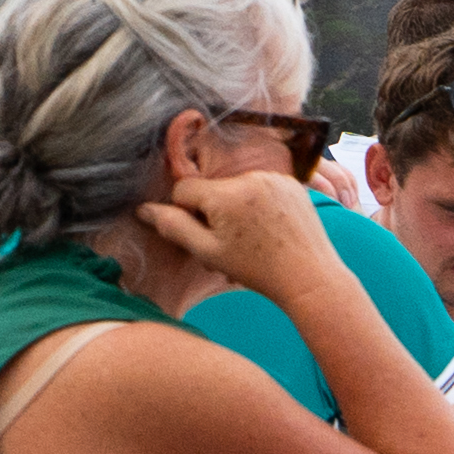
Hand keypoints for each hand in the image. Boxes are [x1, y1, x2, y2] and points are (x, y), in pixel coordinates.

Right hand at [122, 162, 345, 314]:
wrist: (309, 276)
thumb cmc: (257, 270)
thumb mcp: (209, 253)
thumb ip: (174, 228)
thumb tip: (144, 209)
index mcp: (226, 195)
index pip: (185, 190)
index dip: (187, 215)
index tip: (204, 236)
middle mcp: (249, 177)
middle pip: (213, 190)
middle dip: (214, 213)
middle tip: (231, 244)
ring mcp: (274, 177)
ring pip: (237, 188)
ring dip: (237, 208)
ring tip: (253, 239)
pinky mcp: (292, 182)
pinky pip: (262, 187)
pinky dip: (260, 204)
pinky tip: (271, 229)